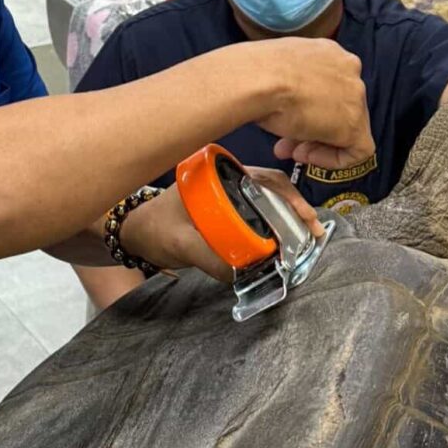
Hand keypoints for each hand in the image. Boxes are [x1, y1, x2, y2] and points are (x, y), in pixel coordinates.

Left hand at [121, 172, 322, 281]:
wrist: (133, 233)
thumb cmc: (153, 229)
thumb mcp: (179, 243)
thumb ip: (209, 258)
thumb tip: (243, 273)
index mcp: (216, 174)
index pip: (264, 179)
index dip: (289, 198)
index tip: (305, 219)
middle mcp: (225, 177)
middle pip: (271, 188)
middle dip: (295, 208)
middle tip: (314, 233)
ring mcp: (226, 192)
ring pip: (266, 200)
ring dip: (286, 218)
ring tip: (305, 239)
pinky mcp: (225, 209)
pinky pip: (254, 213)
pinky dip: (271, 225)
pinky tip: (283, 242)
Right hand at [252, 37, 374, 171]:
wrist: (259, 80)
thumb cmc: (255, 72)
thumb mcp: (275, 69)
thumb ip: (290, 81)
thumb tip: (285, 98)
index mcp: (330, 52)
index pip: (328, 85)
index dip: (307, 107)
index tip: (289, 118)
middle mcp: (348, 70)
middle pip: (337, 107)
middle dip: (311, 128)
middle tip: (288, 140)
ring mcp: (354, 96)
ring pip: (346, 127)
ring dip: (317, 143)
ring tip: (291, 151)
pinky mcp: (355, 125)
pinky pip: (356, 150)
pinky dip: (332, 159)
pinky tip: (307, 156)